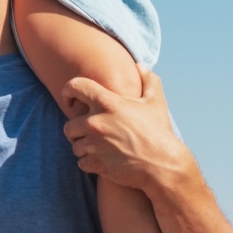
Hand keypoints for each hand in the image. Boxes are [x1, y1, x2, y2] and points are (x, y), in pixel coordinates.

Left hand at [61, 68, 197, 194]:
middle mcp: (96, 122)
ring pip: (75, 145)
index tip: (70, 99)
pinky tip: (102, 160)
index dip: (68, 91)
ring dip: (84, 147)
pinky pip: (81, 162)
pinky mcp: (96, 164)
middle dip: (77, 129)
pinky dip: (89, 162)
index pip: (74, 87)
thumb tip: (140, 66)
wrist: (164, 166)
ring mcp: (94, 145)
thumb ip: (148, 80)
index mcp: (107, 103)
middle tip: (90, 132)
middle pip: (68, 124)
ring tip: (99, 147)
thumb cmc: (160, 132)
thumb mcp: (156, 102)